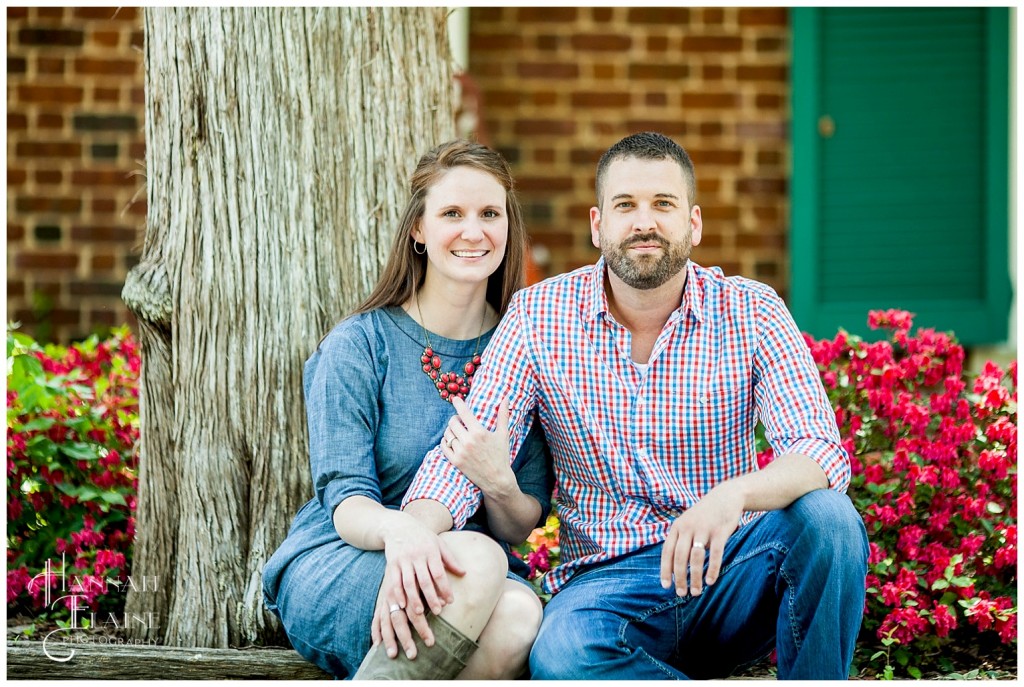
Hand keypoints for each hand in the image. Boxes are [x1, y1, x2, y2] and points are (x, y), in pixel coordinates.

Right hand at [375, 521, 465, 656]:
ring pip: (409, 583)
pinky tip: (401, 605)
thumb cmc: (422, 537)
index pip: (439, 573)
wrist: (398, 525)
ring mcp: (403, 560)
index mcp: (431, 551)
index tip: (450, 601)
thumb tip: (463, 573)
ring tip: (419, 613)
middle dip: (431, 597)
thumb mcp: (438, 544)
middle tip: (438, 612)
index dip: (445, 588)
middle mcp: (417, 556)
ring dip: (414, 599)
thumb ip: (450, 559)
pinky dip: (398, 593)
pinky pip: (394, 581)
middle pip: (425, 580)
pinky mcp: (392, 563)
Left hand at [441, 397, 514, 494]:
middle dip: (455, 419)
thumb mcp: (503, 435)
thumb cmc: (501, 456)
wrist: (497, 480)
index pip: (464, 412)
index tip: (455, 398)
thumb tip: (506, 399)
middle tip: (459, 420)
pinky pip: (443, 446)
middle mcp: (468, 441)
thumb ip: (503, 415)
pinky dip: (445, 441)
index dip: (458, 403)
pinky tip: (450, 441)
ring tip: (456, 431)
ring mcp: (460, 452)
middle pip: (453, 422)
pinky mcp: (455, 461)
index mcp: (479, 432)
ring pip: (447, 434)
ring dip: (450, 430)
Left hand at [659, 481, 743, 596]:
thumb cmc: (705, 515)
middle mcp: (687, 527)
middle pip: (680, 557)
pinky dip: (712, 568)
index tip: (665, 586)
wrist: (725, 496)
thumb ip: (681, 540)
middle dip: (680, 577)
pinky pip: (715, 553)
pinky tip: (710, 581)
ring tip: (696, 592)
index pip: (667, 551)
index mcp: (677, 527)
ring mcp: (703, 529)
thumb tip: (674, 566)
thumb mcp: (688, 523)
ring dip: (695, 577)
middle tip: (681, 593)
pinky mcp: (720, 531)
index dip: (665, 570)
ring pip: (696, 557)